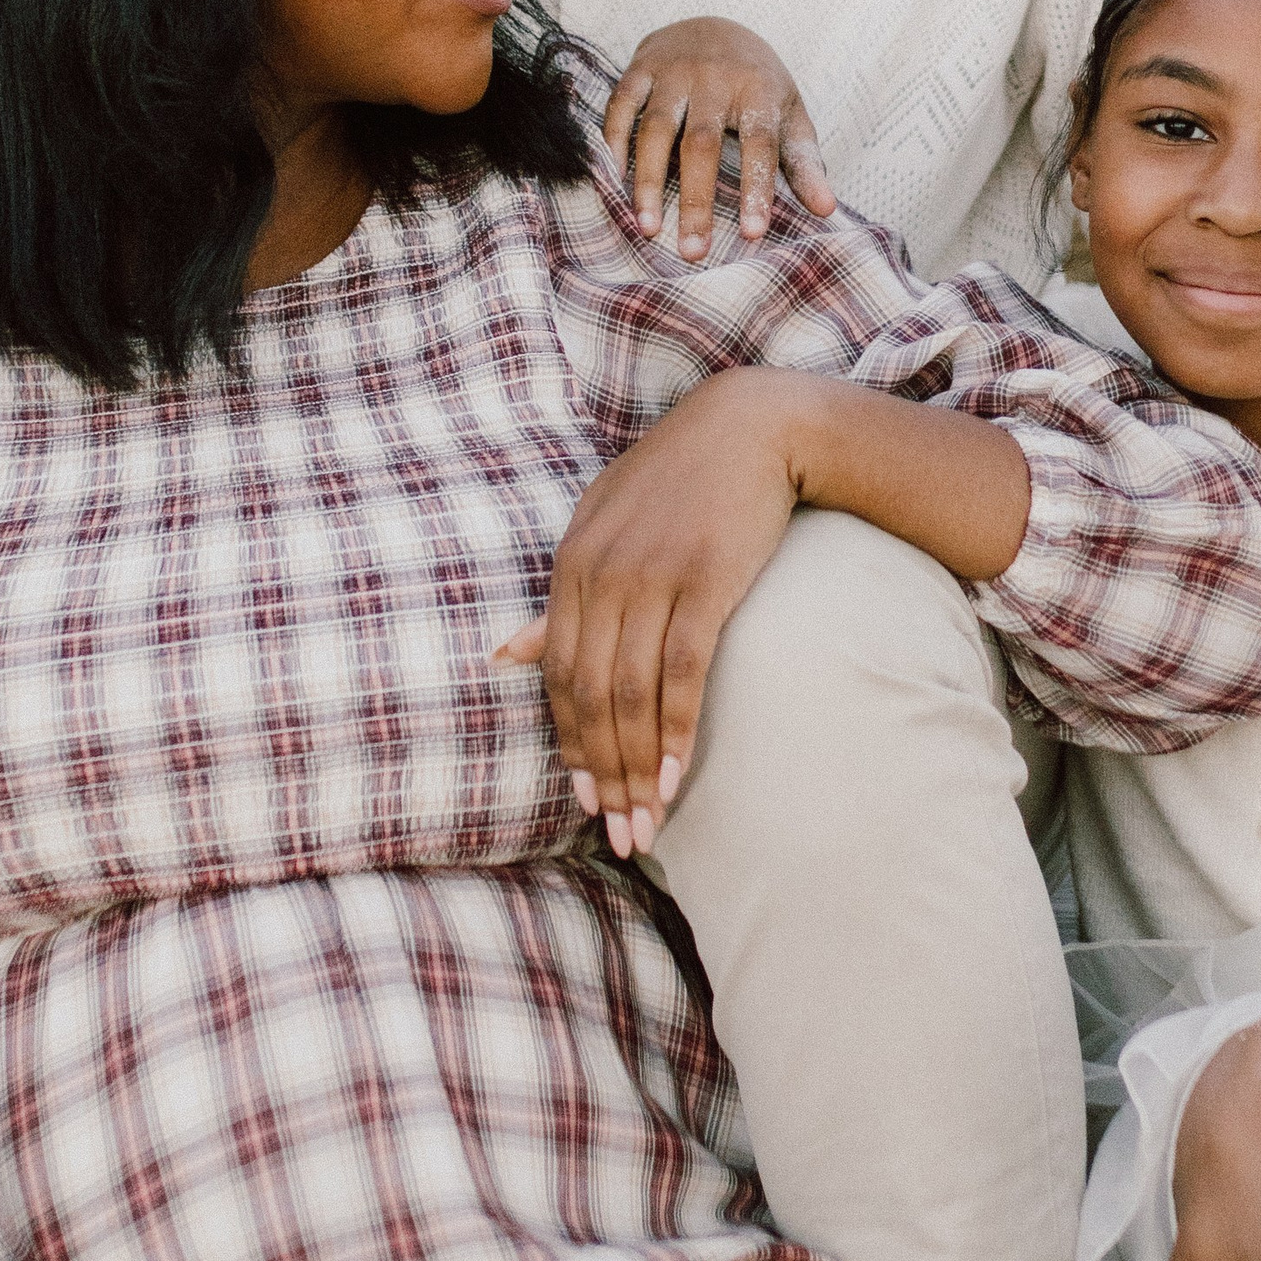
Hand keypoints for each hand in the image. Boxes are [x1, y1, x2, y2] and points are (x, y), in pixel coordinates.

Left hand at [496, 375, 1031, 856]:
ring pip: (630, 694)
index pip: (559, 675)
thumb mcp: (604, 526)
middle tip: (620, 834)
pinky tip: (675, 776)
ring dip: (635, 768)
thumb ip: (562, 597)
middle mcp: (601, 575)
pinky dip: (675, 730)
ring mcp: (652, 578)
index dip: (570, 744)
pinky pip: (681, 673)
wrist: (756, 426)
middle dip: (601, 774)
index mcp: (571, 565)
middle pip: (590, 695)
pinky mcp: (704, 582)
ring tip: (648, 824)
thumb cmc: (679, 479)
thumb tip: (505, 654)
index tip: (586, 802)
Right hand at [602, 18, 833, 263]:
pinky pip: (621, 106)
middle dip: (696, 200)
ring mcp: (673, 71)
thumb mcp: (789, 114)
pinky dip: (614, 143)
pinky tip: (614, 183)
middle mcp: (714, 78)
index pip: (760, 144)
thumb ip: (804, 162)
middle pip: (701, 144)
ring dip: (648, 181)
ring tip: (648, 227)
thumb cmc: (757, 83)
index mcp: (758, 90)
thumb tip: (826, 210)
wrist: (714, 22)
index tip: (752, 233)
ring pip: (656, 129)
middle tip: (692, 251)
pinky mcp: (640, 67)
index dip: (756, 188)